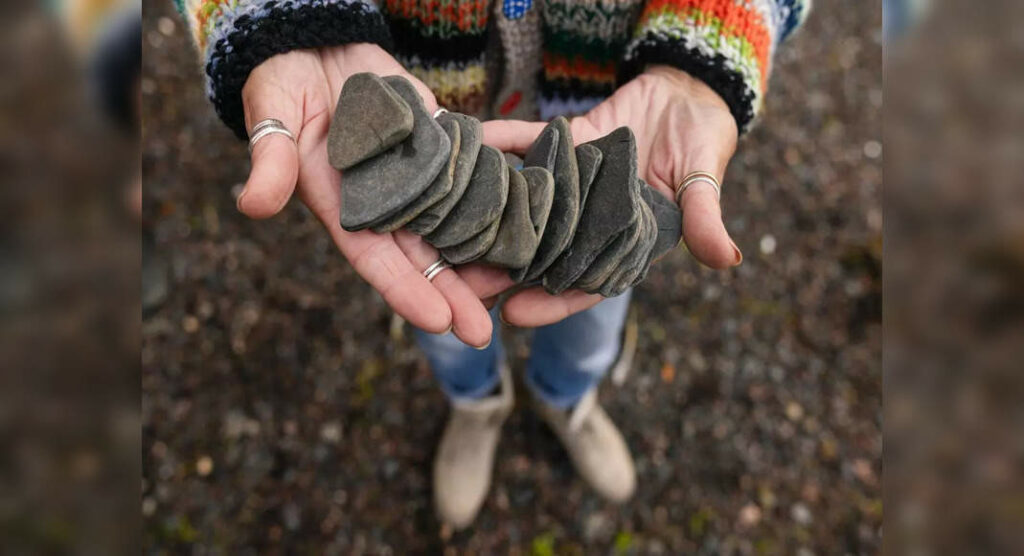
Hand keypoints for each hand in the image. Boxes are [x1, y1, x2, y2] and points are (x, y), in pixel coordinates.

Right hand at [239, 44, 493, 346]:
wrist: (315, 47)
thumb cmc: (283, 83)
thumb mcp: (272, 116)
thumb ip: (271, 161)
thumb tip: (252, 205)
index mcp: (343, 207)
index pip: (375, 259)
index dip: (405, 291)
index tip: (437, 322)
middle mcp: (385, 202)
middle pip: (422, 256)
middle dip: (452, 295)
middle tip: (482, 334)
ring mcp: (418, 177)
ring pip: (455, 224)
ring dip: (482, 255)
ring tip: (518, 284)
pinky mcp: (441, 145)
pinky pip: (474, 172)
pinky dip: (500, 190)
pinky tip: (530, 213)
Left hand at [475, 65, 742, 326]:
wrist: (688, 91)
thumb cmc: (703, 140)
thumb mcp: (704, 180)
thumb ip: (704, 218)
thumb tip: (726, 258)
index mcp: (625, 238)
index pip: (585, 280)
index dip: (552, 301)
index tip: (515, 315)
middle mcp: (590, 218)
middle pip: (542, 252)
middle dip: (504, 271)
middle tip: (461, 286)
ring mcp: (571, 183)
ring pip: (527, 206)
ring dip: (492, 217)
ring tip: (449, 232)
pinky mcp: (560, 146)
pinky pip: (527, 146)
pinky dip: (502, 145)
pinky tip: (470, 149)